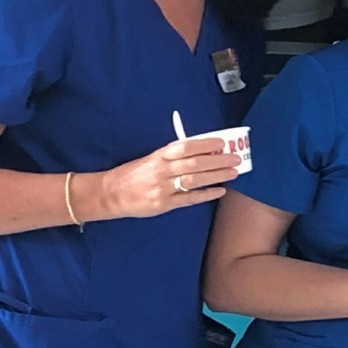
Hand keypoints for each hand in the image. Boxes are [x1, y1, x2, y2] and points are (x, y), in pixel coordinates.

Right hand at [97, 137, 241, 219]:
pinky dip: (206, 195)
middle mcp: (161, 170)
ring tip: (233, 173)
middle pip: (194, 164)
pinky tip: (220, 191)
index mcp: (158, 156)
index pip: (185, 147)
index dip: (205, 144)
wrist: (111, 193)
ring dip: (216, 176)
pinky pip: (189, 199)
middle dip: (218, 161)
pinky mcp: (163, 204)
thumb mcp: (151, 158)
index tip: (222, 143)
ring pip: (194, 181)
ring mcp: (163, 189)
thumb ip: (173, 155)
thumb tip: (203, 150)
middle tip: (236, 158)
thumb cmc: (134, 173)